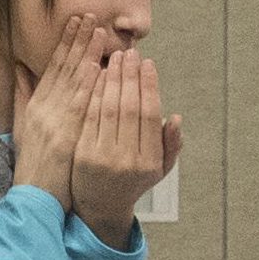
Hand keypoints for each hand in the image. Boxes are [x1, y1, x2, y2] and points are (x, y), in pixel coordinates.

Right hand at [12, 17, 108, 210]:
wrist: (33, 198)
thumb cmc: (33, 165)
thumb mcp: (22, 127)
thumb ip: (23, 95)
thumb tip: (19, 66)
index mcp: (35, 106)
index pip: (52, 67)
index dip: (65, 43)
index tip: (76, 22)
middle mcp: (43, 109)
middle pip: (63, 69)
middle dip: (77, 40)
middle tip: (90, 16)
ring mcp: (53, 122)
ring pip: (72, 83)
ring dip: (86, 55)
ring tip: (98, 32)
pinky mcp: (64, 137)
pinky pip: (79, 108)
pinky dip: (87, 86)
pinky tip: (97, 68)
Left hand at [71, 49, 180, 248]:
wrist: (99, 207)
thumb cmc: (132, 182)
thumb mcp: (159, 170)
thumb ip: (170, 145)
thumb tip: (176, 118)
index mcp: (150, 162)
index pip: (150, 115)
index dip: (149, 86)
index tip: (147, 63)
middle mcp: (128, 160)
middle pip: (129, 108)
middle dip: (129, 76)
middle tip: (129, 53)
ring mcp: (103, 158)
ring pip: (108, 109)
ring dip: (111, 79)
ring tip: (114, 58)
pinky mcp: (82, 154)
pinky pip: (89, 116)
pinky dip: (93, 93)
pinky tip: (95, 74)